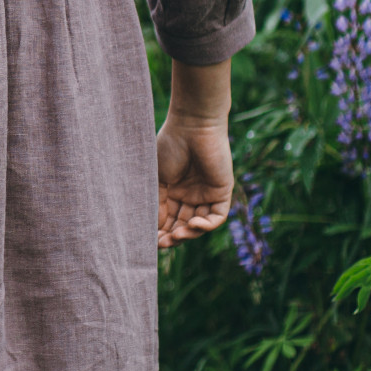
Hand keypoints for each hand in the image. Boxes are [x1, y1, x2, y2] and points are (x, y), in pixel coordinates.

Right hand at [156, 114, 233, 248]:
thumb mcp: (157, 178)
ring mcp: (206, 194)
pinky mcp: (222, 192)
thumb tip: (153, 229)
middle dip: (173, 237)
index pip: (167, 218)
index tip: (148, 241)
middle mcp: (190, 195)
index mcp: (172, 190)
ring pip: (199, 225)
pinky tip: (193, 224)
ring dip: (189, 234)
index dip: (159, 231)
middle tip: (162, 243)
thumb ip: (157, 203)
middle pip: (182, 225)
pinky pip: (217, 216)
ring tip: (176, 236)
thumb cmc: (170, 146)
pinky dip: (207, 225)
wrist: (192, 126)